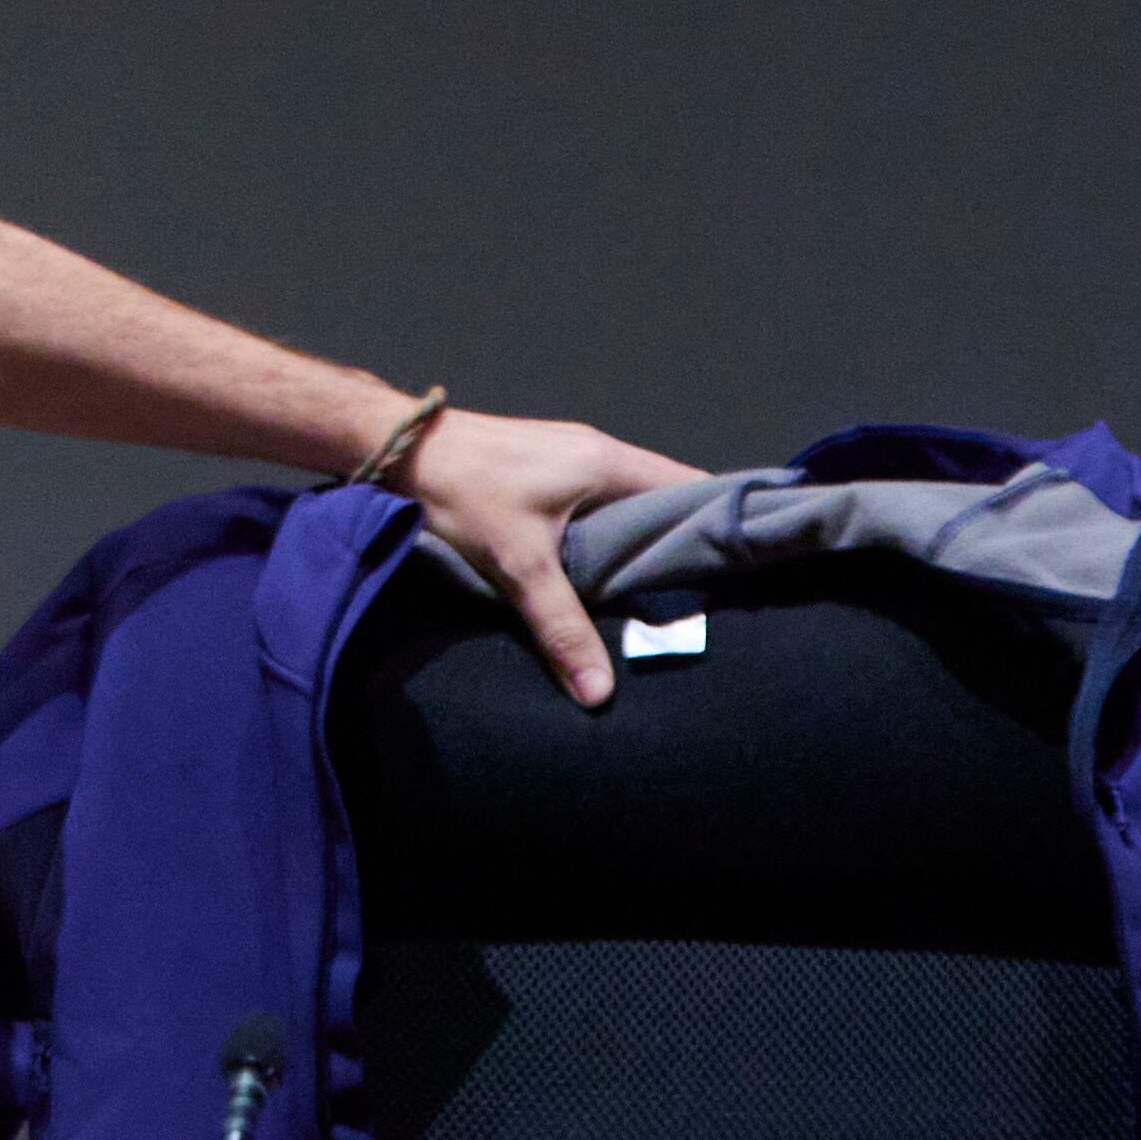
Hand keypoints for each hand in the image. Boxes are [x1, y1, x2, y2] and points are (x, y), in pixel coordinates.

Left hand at [397, 409, 699, 706]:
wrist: (401, 448)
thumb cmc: (463, 493)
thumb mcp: (517, 564)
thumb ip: (562, 625)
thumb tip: (600, 691)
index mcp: (609, 464)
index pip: (692, 487)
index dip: (718, 527)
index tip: (739, 573)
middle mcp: (601, 453)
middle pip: (666, 498)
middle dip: (683, 545)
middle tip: (703, 600)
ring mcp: (573, 458)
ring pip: (631, 503)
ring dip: (644, 542)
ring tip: (662, 596)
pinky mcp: (547, 470)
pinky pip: (601, 503)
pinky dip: (612, 534)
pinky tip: (607, 572)